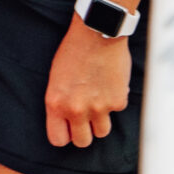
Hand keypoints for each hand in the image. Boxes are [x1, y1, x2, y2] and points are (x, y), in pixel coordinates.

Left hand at [42, 19, 130, 148]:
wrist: (97, 31)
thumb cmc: (74, 50)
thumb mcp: (56, 78)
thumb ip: (61, 102)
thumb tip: (68, 122)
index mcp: (56, 104)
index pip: (58, 140)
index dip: (65, 135)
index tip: (70, 128)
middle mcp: (76, 110)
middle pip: (82, 142)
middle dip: (85, 132)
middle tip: (87, 117)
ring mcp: (98, 107)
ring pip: (102, 132)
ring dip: (101, 119)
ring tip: (99, 98)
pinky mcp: (117, 101)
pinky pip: (116, 110)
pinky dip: (115, 99)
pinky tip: (110, 81)